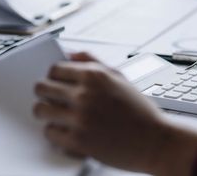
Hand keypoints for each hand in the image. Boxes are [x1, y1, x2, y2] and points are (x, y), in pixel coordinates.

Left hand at [34, 53, 196, 175]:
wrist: (155, 141)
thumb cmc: (140, 111)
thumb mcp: (120, 77)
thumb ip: (93, 61)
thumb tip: (70, 54)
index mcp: (94, 75)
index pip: (54, 69)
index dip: (54, 76)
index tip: (57, 83)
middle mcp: (85, 94)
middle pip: (41, 88)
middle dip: (45, 93)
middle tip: (53, 99)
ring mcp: (80, 118)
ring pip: (40, 110)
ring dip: (47, 113)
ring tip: (58, 116)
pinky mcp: (78, 141)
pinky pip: (50, 133)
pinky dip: (55, 133)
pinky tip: (67, 131)